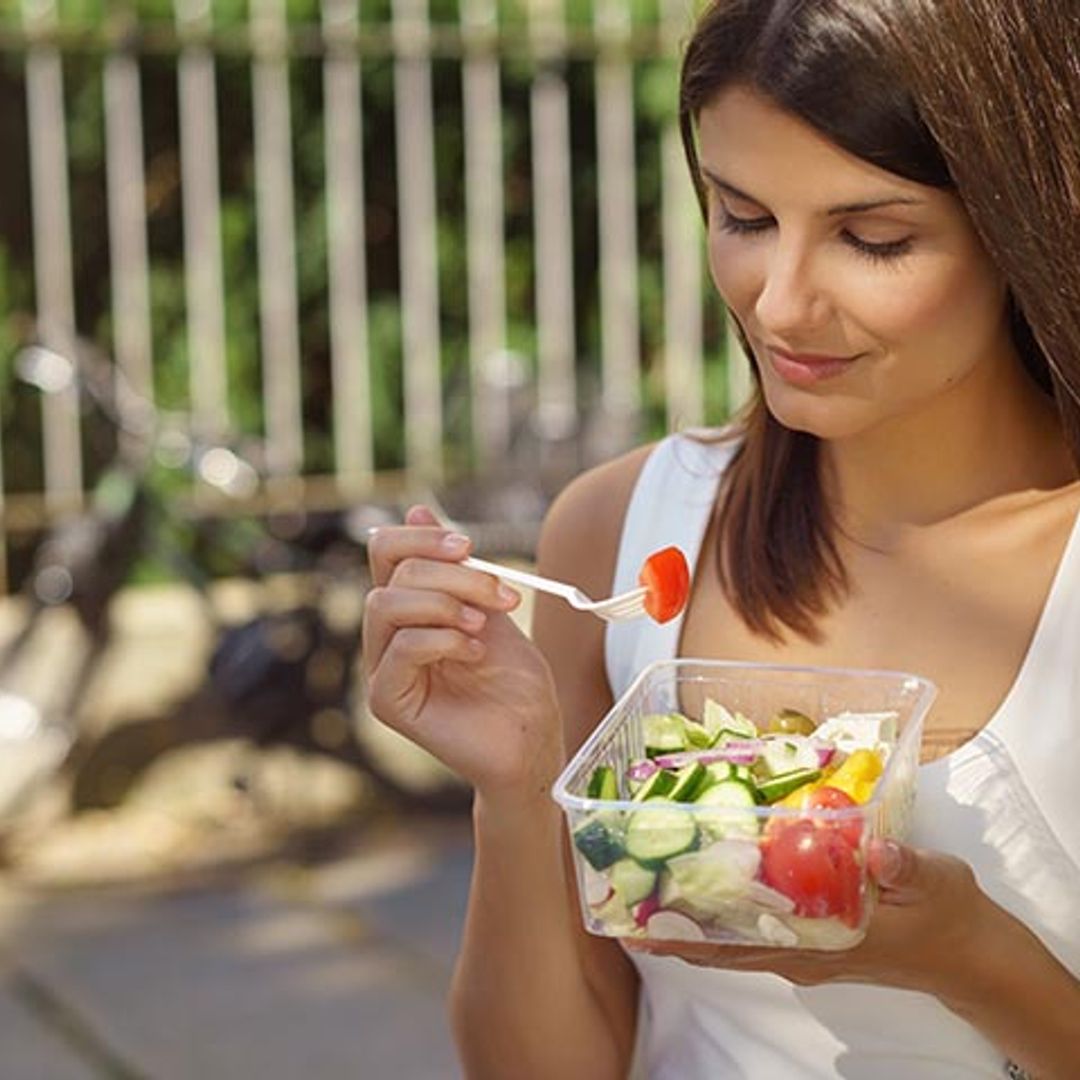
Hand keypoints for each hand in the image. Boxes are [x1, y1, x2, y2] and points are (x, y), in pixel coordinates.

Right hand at [363, 506, 563, 800]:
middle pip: (392, 575)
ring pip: (385, 605)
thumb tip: (417, 510)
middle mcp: (387, 637)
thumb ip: (456, 569)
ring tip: (483, 625)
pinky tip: (474, 651)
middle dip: (453, 575)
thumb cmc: (514, 681)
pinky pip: (399, 650)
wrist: (533, 738)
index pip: (386, 553)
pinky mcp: (389, 701)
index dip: (420, 538)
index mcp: (409, 609)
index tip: (467, 545)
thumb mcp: (490, 608)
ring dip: (444, 603)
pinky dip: (442, 639)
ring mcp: (383, 670)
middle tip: (500, 595)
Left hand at [624, 838, 991, 1000]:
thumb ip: (904, 866)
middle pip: (726, 949)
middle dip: (676, 931)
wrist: (970, 953)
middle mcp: (806, 953)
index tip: (648, 922)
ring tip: (647, 901)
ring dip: (694, 926)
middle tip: (626, 908)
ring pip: (736, 944)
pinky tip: (706, 892)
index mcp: (828, 941)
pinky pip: (756, 934)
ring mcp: (807, 950)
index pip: (746, 944)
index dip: (696, 934)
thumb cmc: (949, 917)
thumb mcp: (935, 883)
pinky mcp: (815, 940)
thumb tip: (875, 850)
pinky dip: (724, 919)